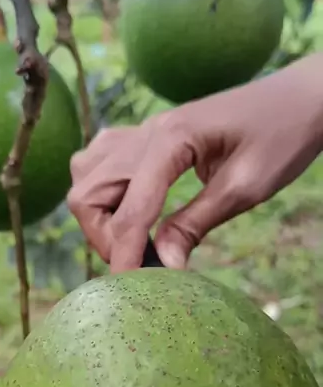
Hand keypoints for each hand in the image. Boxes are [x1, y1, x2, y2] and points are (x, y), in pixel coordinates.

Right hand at [68, 53, 322, 272]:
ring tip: (132, 238)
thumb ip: (195, 224)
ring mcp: (142, 129)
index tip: (126, 289)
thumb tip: (163, 266)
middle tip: (137, 262)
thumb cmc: (282, 137)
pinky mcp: (146, 134)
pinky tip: (129, 207)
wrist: (300, 98)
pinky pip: (99, 160)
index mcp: (170, 139)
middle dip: (103, 237)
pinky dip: (102, 190)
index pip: (129, 209)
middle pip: (88, 192)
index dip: (123, 254)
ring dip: (98, 214)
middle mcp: (146, 131)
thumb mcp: (245, 188)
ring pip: (85, 175)